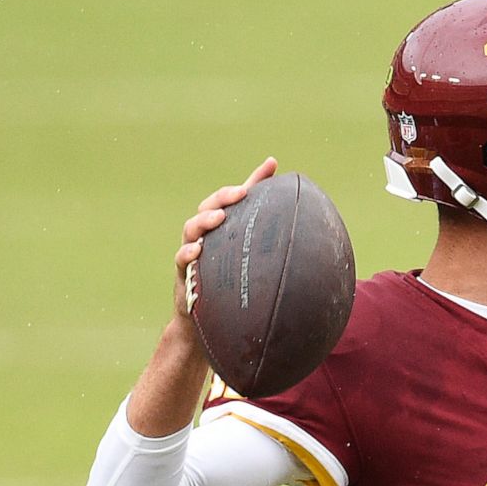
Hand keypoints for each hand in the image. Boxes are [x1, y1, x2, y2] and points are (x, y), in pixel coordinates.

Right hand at [170, 157, 277, 329]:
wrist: (206, 320)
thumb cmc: (231, 283)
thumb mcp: (253, 263)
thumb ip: (272, 243)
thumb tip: (305, 226)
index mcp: (225, 229)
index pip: (238, 198)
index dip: (254, 179)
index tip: (272, 165)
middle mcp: (206, 235)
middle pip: (209, 206)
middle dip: (224, 196)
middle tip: (240, 193)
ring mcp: (192, 252)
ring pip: (191, 228)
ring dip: (204, 220)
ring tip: (219, 217)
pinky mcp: (184, 273)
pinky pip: (181, 260)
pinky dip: (187, 253)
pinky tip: (197, 251)